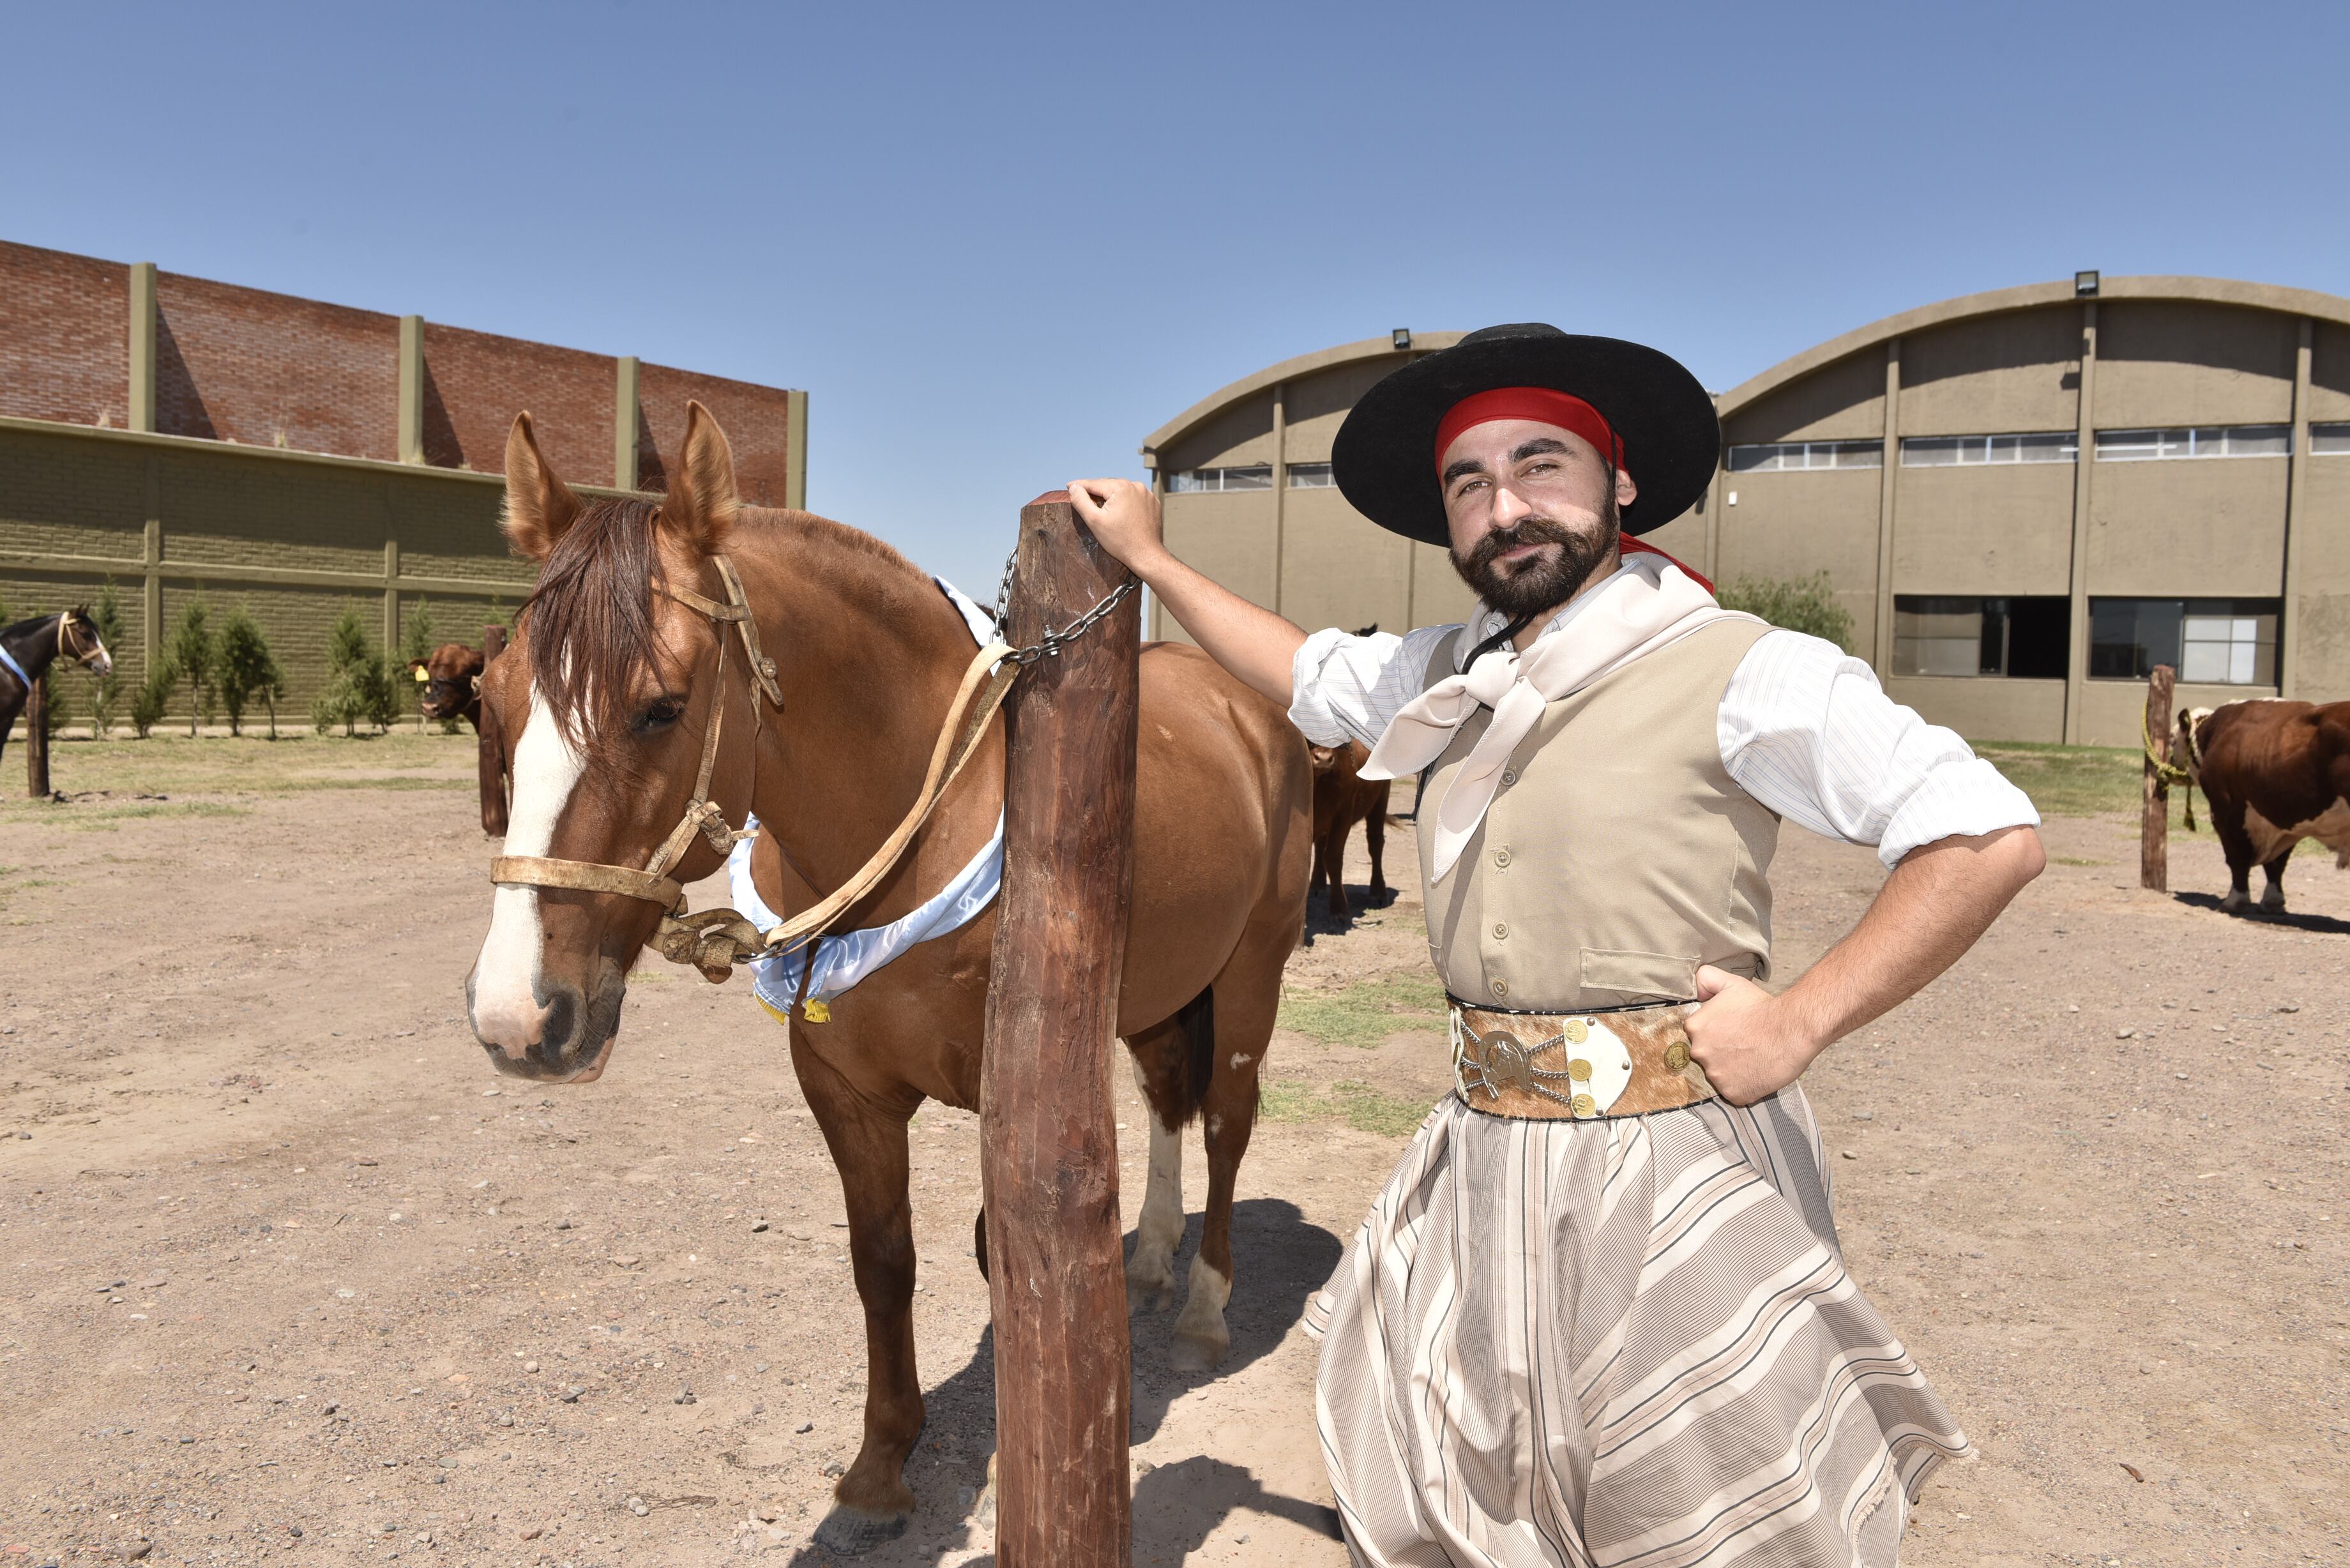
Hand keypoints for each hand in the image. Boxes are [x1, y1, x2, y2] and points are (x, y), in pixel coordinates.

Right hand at [1066, 478, 1167, 575]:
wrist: (1146, 556)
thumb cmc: (1120, 541)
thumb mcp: (1095, 521)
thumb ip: (1081, 501)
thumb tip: (1074, 487)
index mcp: (1121, 487)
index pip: (1094, 483)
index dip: (1080, 485)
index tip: (1068, 485)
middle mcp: (1136, 486)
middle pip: (1109, 486)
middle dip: (1096, 491)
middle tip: (1082, 495)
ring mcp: (1147, 495)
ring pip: (1122, 491)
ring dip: (1111, 496)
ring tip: (1100, 504)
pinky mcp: (1153, 504)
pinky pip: (1134, 498)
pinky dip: (1125, 502)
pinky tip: (1119, 511)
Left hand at [1686, 964, 1823, 1106]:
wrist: (1791, 1029)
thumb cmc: (1762, 1006)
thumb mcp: (1730, 983)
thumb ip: (1706, 979)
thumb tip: (1696, 988)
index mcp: (1694, 1028)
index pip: (1698, 1036)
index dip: (1717, 1034)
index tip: (1732, 1033)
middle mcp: (1699, 1053)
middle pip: (1707, 1057)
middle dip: (1722, 1053)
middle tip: (1744, 1045)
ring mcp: (1716, 1075)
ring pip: (1719, 1076)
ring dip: (1733, 1070)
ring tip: (1753, 1058)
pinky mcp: (1733, 1093)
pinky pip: (1734, 1093)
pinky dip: (1745, 1086)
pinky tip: (1757, 1072)